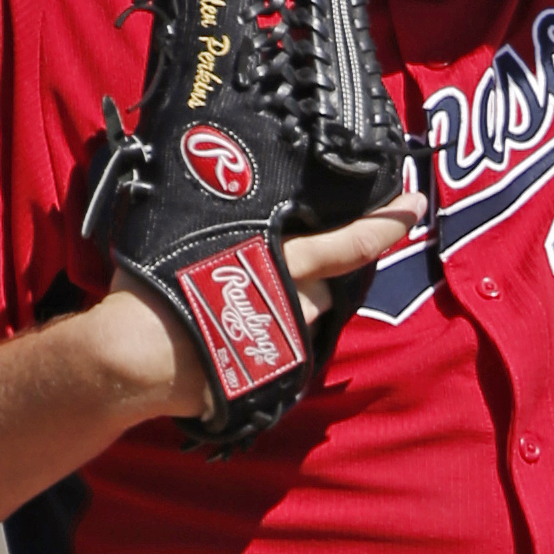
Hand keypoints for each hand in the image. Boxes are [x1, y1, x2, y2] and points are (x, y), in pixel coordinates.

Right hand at [105, 192, 427, 421]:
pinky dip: (270, 331)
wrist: (136, 362)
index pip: (353, 241)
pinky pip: (283, 343)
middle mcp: (297, 302)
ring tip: (247, 291)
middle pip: (327, 280)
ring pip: (305, 312)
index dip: (390, 223)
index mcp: (286, 262)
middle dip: (315, 269)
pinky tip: (237, 326)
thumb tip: (214, 178)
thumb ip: (219, 214)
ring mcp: (286, 342)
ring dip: (290, 300)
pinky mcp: (270, 375)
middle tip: (280, 256)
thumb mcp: (186, 232)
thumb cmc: (156, 288)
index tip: (417, 205)